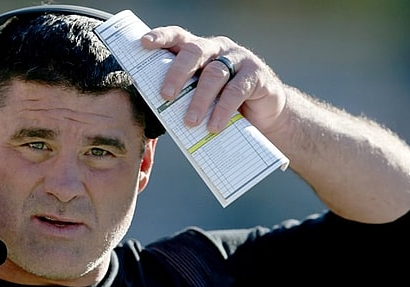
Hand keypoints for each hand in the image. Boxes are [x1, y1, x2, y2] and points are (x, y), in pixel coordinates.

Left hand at [141, 26, 285, 133]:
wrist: (265, 116)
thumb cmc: (225, 105)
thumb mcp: (201, 97)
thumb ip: (183, 95)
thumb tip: (155, 109)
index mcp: (200, 51)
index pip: (178, 37)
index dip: (162, 37)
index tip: (144, 43)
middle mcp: (218, 49)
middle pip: (194, 52)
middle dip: (177, 73)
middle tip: (166, 95)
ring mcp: (239, 60)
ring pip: (214, 74)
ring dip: (199, 99)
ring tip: (190, 122)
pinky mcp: (256, 75)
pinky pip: (236, 90)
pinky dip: (223, 110)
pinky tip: (214, 126)